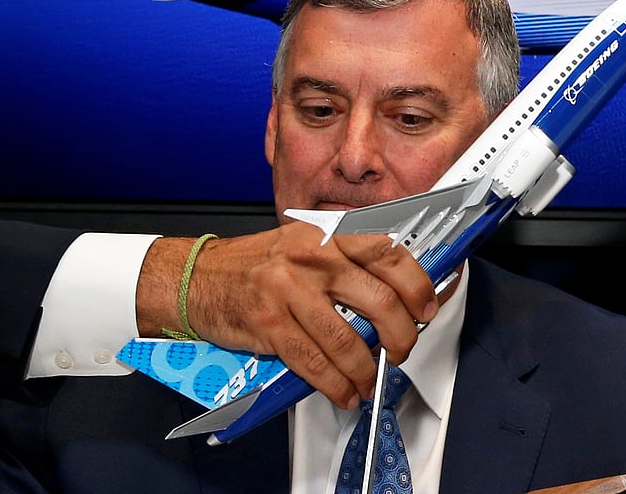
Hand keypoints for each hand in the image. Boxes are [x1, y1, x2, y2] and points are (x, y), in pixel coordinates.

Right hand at [136, 224, 437, 408]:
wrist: (198, 277)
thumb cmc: (257, 265)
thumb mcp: (307, 245)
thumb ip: (349, 261)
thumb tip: (399, 290)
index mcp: (328, 234)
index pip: (389, 252)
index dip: (418, 284)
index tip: (427, 307)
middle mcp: (313, 256)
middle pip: (379, 299)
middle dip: (400, 334)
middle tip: (402, 348)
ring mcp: (290, 290)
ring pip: (349, 339)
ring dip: (367, 369)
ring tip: (370, 379)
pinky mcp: (270, 323)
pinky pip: (315, 362)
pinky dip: (336, 384)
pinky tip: (343, 391)